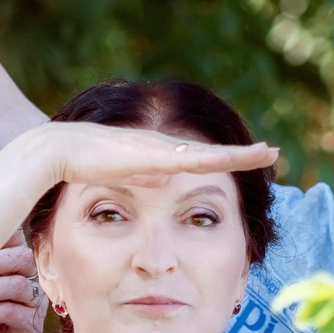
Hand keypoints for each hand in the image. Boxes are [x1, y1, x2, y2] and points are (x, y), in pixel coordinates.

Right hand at [35, 121, 279, 192]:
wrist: (60, 150)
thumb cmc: (83, 164)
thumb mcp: (121, 177)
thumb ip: (142, 178)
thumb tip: (162, 185)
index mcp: (158, 155)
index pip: (199, 158)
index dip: (225, 160)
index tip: (251, 161)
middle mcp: (164, 148)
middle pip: (212, 152)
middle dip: (243, 154)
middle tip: (273, 153)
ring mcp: (159, 149)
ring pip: (208, 153)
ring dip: (239, 155)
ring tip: (268, 153)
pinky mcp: (152, 155)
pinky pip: (190, 159)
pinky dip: (214, 159)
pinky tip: (233, 158)